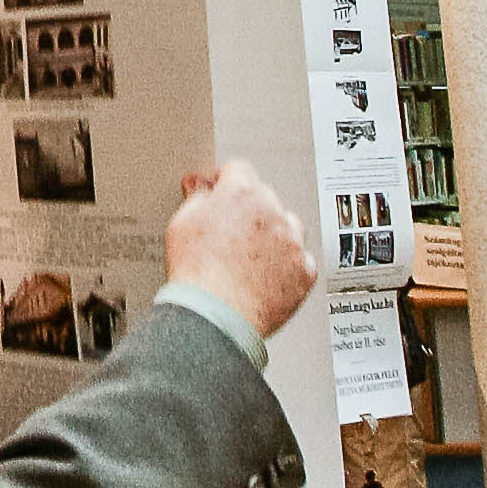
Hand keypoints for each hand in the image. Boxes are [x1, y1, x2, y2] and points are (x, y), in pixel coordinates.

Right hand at [165, 160, 316, 339]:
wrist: (216, 317)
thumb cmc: (197, 274)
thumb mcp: (182, 225)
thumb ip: (196, 198)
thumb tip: (200, 187)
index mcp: (241, 194)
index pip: (239, 170)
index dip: (226, 180)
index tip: (221, 191)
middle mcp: (272, 213)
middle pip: (265, 197)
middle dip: (249, 208)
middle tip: (230, 230)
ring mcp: (292, 243)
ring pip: (288, 226)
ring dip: (274, 233)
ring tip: (250, 255)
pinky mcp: (304, 272)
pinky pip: (300, 259)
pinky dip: (288, 264)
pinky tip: (267, 274)